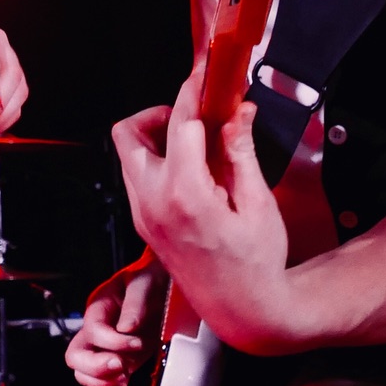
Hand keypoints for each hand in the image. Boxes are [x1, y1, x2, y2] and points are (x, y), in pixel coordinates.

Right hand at [64, 250, 166, 385]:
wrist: (160, 283)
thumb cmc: (149, 277)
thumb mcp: (143, 282)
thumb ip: (135, 302)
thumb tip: (127, 328)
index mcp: (98, 307)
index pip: (93, 331)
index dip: (113, 341)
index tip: (137, 342)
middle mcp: (97, 329)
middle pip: (76, 356)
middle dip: (96, 367)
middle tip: (121, 365)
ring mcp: (106, 348)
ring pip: (85, 373)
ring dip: (103, 382)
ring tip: (124, 380)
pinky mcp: (121, 360)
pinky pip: (108, 384)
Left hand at [113, 72, 292, 351]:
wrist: (242, 310)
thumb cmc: (256, 263)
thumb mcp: (257, 202)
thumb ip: (240, 152)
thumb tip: (237, 113)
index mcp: (186, 195)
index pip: (180, 124)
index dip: (194, 92)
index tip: (205, 76)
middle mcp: (154, 203)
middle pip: (128, 133)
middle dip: (158, 114)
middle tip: (193, 116)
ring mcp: (143, 215)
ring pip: (128, 154)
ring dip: (155, 137)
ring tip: (196, 143)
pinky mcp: (144, 223)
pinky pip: (137, 177)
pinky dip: (157, 161)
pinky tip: (192, 168)